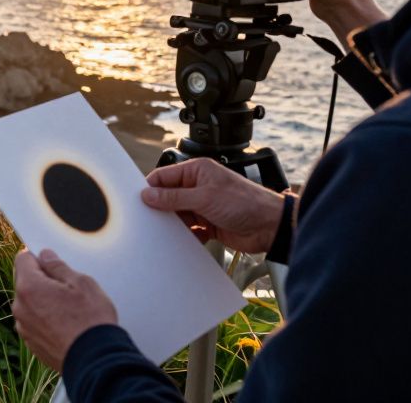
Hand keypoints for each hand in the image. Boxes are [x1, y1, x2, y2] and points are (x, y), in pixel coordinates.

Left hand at [12, 249, 116, 370]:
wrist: (95, 360)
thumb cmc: (90, 321)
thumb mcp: (81, 283)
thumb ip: (58, 266)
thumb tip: (46, 256)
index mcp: (29, 287)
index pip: (23, 259)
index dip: (37, 256)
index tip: (49, 260)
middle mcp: (21, 307)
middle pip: (24, 282)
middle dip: (41, 280)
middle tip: (66, 287)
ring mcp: (24, 327)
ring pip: (29, 303)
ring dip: (42, 301)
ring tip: (68, 308)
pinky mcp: (31, 343)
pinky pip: (34, 322)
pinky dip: (45, 319)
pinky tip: (65, 324)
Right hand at [141, 158, 285, 253]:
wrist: (270, 227)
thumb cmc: (246, 202)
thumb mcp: (204, 197)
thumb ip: (174, 197)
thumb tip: (148, 194)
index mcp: (197, 171)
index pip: (164, 177)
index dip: (151, 189)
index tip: (140, 202)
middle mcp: (199, 186)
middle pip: (169, 197)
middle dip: (161, 208)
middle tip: (151, 219)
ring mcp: (203, 205)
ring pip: (178, 214)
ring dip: (174, 224)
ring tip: (169, 232)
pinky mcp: (209, 224)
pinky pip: (189, 229)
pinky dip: (186, 235)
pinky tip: (187, 239)